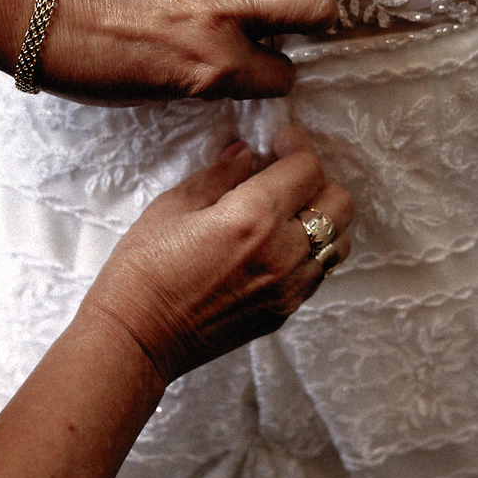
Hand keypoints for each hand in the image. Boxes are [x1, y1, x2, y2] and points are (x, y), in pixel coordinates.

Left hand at [40, 0, 336, 104]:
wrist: (46, 16)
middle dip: (312, 15)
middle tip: (294, 13)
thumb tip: (248, 58)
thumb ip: (215, 75)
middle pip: (315, 5)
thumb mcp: (164, 92)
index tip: (265, 64)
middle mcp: (225, 16)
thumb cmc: (95, 64)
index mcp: (217, 68)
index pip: (284, 72)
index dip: (276, 71)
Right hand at [79, 125, 353, 384]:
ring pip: (339, 241)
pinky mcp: (284, 311)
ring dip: (322, 217)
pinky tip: (278, 244)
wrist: (138, 338)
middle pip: (340, 203)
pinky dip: (310, 250)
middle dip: (318, 179)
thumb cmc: (144, 270)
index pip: (307, 169)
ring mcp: (288, 287)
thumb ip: (218, 176)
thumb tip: (245, 153)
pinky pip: (319, 272)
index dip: (298, 145)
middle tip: (286, 173)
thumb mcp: (172, 207)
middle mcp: (283, 252)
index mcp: (253, 217)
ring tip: (288, 211)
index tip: (281, 140)